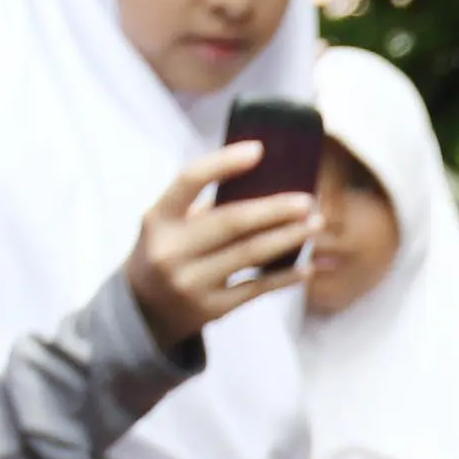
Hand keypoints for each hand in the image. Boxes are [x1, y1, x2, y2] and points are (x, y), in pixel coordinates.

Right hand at [125, 143, 315, 347]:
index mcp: (158, 218)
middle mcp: (170, 250)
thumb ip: (206, 205)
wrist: (143, 309)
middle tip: (307, 200)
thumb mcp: (170, 225)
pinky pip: (257, 288)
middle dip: (275, 209)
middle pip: (232, 221)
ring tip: (315, 224)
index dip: (225, 162)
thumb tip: (268, 180)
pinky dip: (286, 276)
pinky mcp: (211, 308)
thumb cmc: (169, 251)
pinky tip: (307, 266)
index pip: (190, 180)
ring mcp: (190, 282)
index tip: (259, 149)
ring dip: (289, 238)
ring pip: (250, 254)